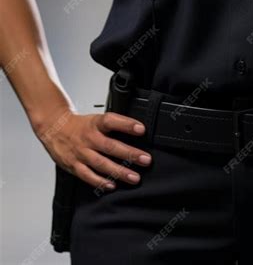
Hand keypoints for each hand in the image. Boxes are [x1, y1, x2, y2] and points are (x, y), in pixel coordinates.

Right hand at [34, 108, 152, 191]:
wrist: (54, 128)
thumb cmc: (79, 125)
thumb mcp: (95, 119)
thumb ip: (112, 126)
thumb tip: (136, 132)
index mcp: (94, 123)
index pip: (111, 121)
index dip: (126, 125)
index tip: (141, 129)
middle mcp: (88, 138)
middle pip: (110, 146)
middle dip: (130, 154)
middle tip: (146, 160)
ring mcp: (81, 153)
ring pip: (101, 164)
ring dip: (119, 172)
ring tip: (134, 177)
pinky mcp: (73, 165)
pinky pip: (87, 175)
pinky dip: (100, 182)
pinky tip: (112, 185)